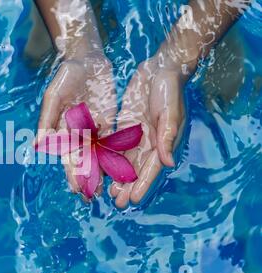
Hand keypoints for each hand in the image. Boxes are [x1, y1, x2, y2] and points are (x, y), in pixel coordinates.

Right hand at [37, 52, 116, 196]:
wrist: (88, 59)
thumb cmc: (67, 74)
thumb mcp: (55, 95)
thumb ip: (47, 118)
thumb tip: (38, 143)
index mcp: (62, 129)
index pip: (66, 155)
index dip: (71, 172)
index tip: (75, 187)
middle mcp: (77, 133)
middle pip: (82, 160)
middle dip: (85, 178)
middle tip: (89, 197)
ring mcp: (93, 130)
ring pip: (96, 156)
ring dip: (99, 173)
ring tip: (103, 191)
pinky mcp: (108, 124)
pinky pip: (111, 144)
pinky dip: (113, 158)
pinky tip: (117, 171)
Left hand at [110, 57, 185, 207]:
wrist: (160, 69)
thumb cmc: (169, 89)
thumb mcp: (170, 112)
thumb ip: (167, 136)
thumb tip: (168, 163)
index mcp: (163, 142)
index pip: (152, 168)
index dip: (143, 184)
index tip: (134, 199)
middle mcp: (150, 143)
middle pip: (138, 170)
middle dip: (128, 187)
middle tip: (118, 203)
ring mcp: (137, 136)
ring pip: (126, 162)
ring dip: (119, 178)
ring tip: (110, 193)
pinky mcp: (126, 127)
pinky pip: (117, 146)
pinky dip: (110, 159)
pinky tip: (102, 170)